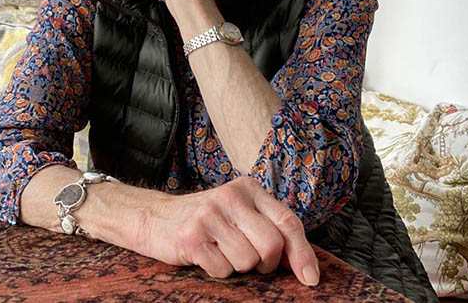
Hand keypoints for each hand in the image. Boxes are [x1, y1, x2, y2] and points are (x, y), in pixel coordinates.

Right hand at [141, 177, 319, 285]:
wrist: (156, 219)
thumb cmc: (208, 222)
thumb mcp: (240, 214)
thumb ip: (270, 229)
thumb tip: (304, 265)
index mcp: (249, 188)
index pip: (287, 221)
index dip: (302, 253)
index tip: (310, 279)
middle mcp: (231, 196)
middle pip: (271, 244)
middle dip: (266, 264)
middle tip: (250, 261)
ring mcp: (209, 214)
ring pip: (247, 261)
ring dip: (238, 267)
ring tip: (221, 251)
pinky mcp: (191, 235)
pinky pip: (223, 270)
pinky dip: (217, 271)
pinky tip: (205, 254)